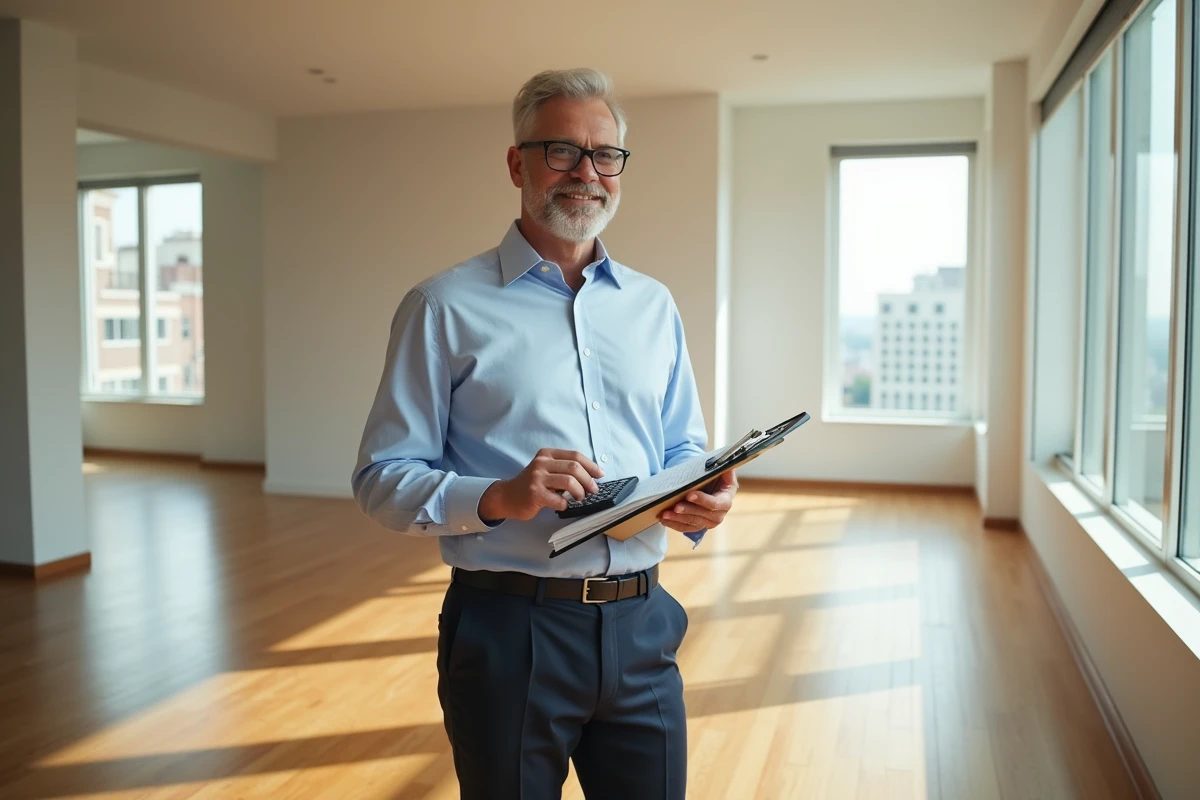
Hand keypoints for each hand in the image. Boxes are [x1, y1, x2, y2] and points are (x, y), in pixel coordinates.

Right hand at [479, 449, 604, 521]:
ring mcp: (537, 478)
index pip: (575, 456)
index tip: (600, 475)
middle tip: (593, 490)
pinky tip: (563, 505)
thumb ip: (563, 469)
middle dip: (588, 480)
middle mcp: (541, 463)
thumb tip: (591, 476)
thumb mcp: (546, 469)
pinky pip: (559, 499)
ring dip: (580, 492)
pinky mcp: (535, 494)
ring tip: (580, 498)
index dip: (591, 466)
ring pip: (569, 481)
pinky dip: (565, 503)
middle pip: (574, 468)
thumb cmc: (531, 484)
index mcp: (547, 454)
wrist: (508, 496)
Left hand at [659, 469, 737, 532]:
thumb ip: (723, 468)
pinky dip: (674, 525)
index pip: (715, 503)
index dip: (703, 500)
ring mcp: (708, 522)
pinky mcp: (697, 526)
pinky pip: (685, 528)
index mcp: (726, 500)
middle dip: (687, 511)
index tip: (689, 495)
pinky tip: (664, 521)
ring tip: (665, 515)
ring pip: (692, 523)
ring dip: (678, 519)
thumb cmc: (714, 478)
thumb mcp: (721, 472)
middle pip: (702, 515)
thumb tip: (725, 463)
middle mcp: (719, 515)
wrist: (709, 487)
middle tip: (675, 507)